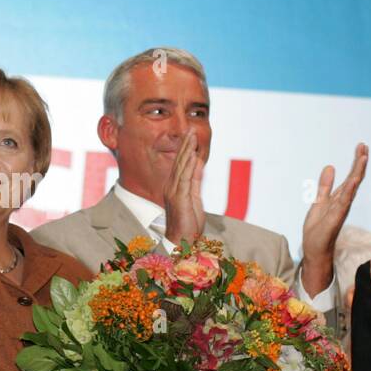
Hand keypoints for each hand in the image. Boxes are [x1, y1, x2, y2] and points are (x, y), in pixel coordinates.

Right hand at [163, 131, 204, 245]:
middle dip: (185, 145)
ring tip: (191, 137)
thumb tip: (198, 163)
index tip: (190, 135)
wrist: (182, 241)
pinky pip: (185, 178)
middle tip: (190, 129)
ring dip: (187, 151)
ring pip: (181, 167)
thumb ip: (196, 180)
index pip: (181, 164)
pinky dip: (188, 165)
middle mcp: (171, 187)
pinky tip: (192, 155)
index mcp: (175, 187)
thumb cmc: (188, 223)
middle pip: (179, 162)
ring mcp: (174, 192)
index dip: (186, 149)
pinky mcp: (179, 198)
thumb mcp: (194, 197)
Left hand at [300, 143, 368, 294]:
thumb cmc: (318, 228)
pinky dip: (350, 189)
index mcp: (340, 197)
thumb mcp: (318, 201)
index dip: (356, 162)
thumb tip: (329, 166)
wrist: (314, 248)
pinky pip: (345, 200)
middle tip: (364, 145)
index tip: (361, 146)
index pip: (350, 176)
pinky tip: (354, 179)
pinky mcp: (336, 216)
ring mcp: (341, 208)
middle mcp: (344, 201)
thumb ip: (324, 186)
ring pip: (352, 187)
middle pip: (354, 178)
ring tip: (363, 156)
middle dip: (359, 162)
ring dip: (358, 172)